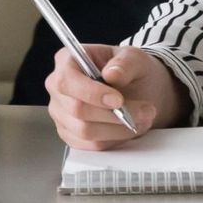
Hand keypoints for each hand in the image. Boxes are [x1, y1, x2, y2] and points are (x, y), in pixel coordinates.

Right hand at [46, 44, 190, 150]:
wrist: (137, 89)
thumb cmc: (129, 70)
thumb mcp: (134, 57)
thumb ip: (124, 63)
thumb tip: (111, 74)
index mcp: (67, 61)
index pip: (66, 81)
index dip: (91, 93)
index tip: (118, 100)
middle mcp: (58, 88)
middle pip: (77, 110)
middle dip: (113, 114)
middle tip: (144, 110)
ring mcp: (62, 114)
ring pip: (85, 131)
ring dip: (118, 128)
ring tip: (141, 118)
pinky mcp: (71, 134)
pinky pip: (91, 145)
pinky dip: (115, 139)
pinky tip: (129, 127)